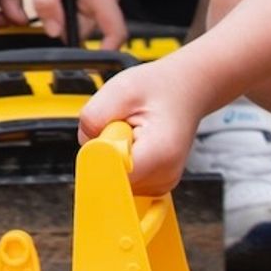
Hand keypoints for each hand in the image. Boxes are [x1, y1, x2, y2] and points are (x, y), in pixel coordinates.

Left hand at [27, 0, 126, 48]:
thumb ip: (48, 4)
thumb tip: (54, 33)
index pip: (116, 34)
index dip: (106, 52)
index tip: (87, 61)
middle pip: (91, 28)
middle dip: (69, 28)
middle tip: (44, 15)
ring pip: (82, 16)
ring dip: (64, 13)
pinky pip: (78, 3)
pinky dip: (63, 1)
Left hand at [80, 56, 223, 194]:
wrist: (185, 89)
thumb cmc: (159, 87)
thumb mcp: (119, 90)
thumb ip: (94, 119)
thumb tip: (84, 150)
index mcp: (159, 153)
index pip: (113, 177)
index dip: (98, 158)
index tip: (103, 136)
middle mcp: (164, 175)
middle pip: (110, 178)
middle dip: (103, 152)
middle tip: (121, 125)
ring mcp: (161, 183)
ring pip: (114, 178)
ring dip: (111, 154)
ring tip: (130, 131)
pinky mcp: (155, 183)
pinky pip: (122, 176)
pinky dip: (120, 159)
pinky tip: (133, 141)